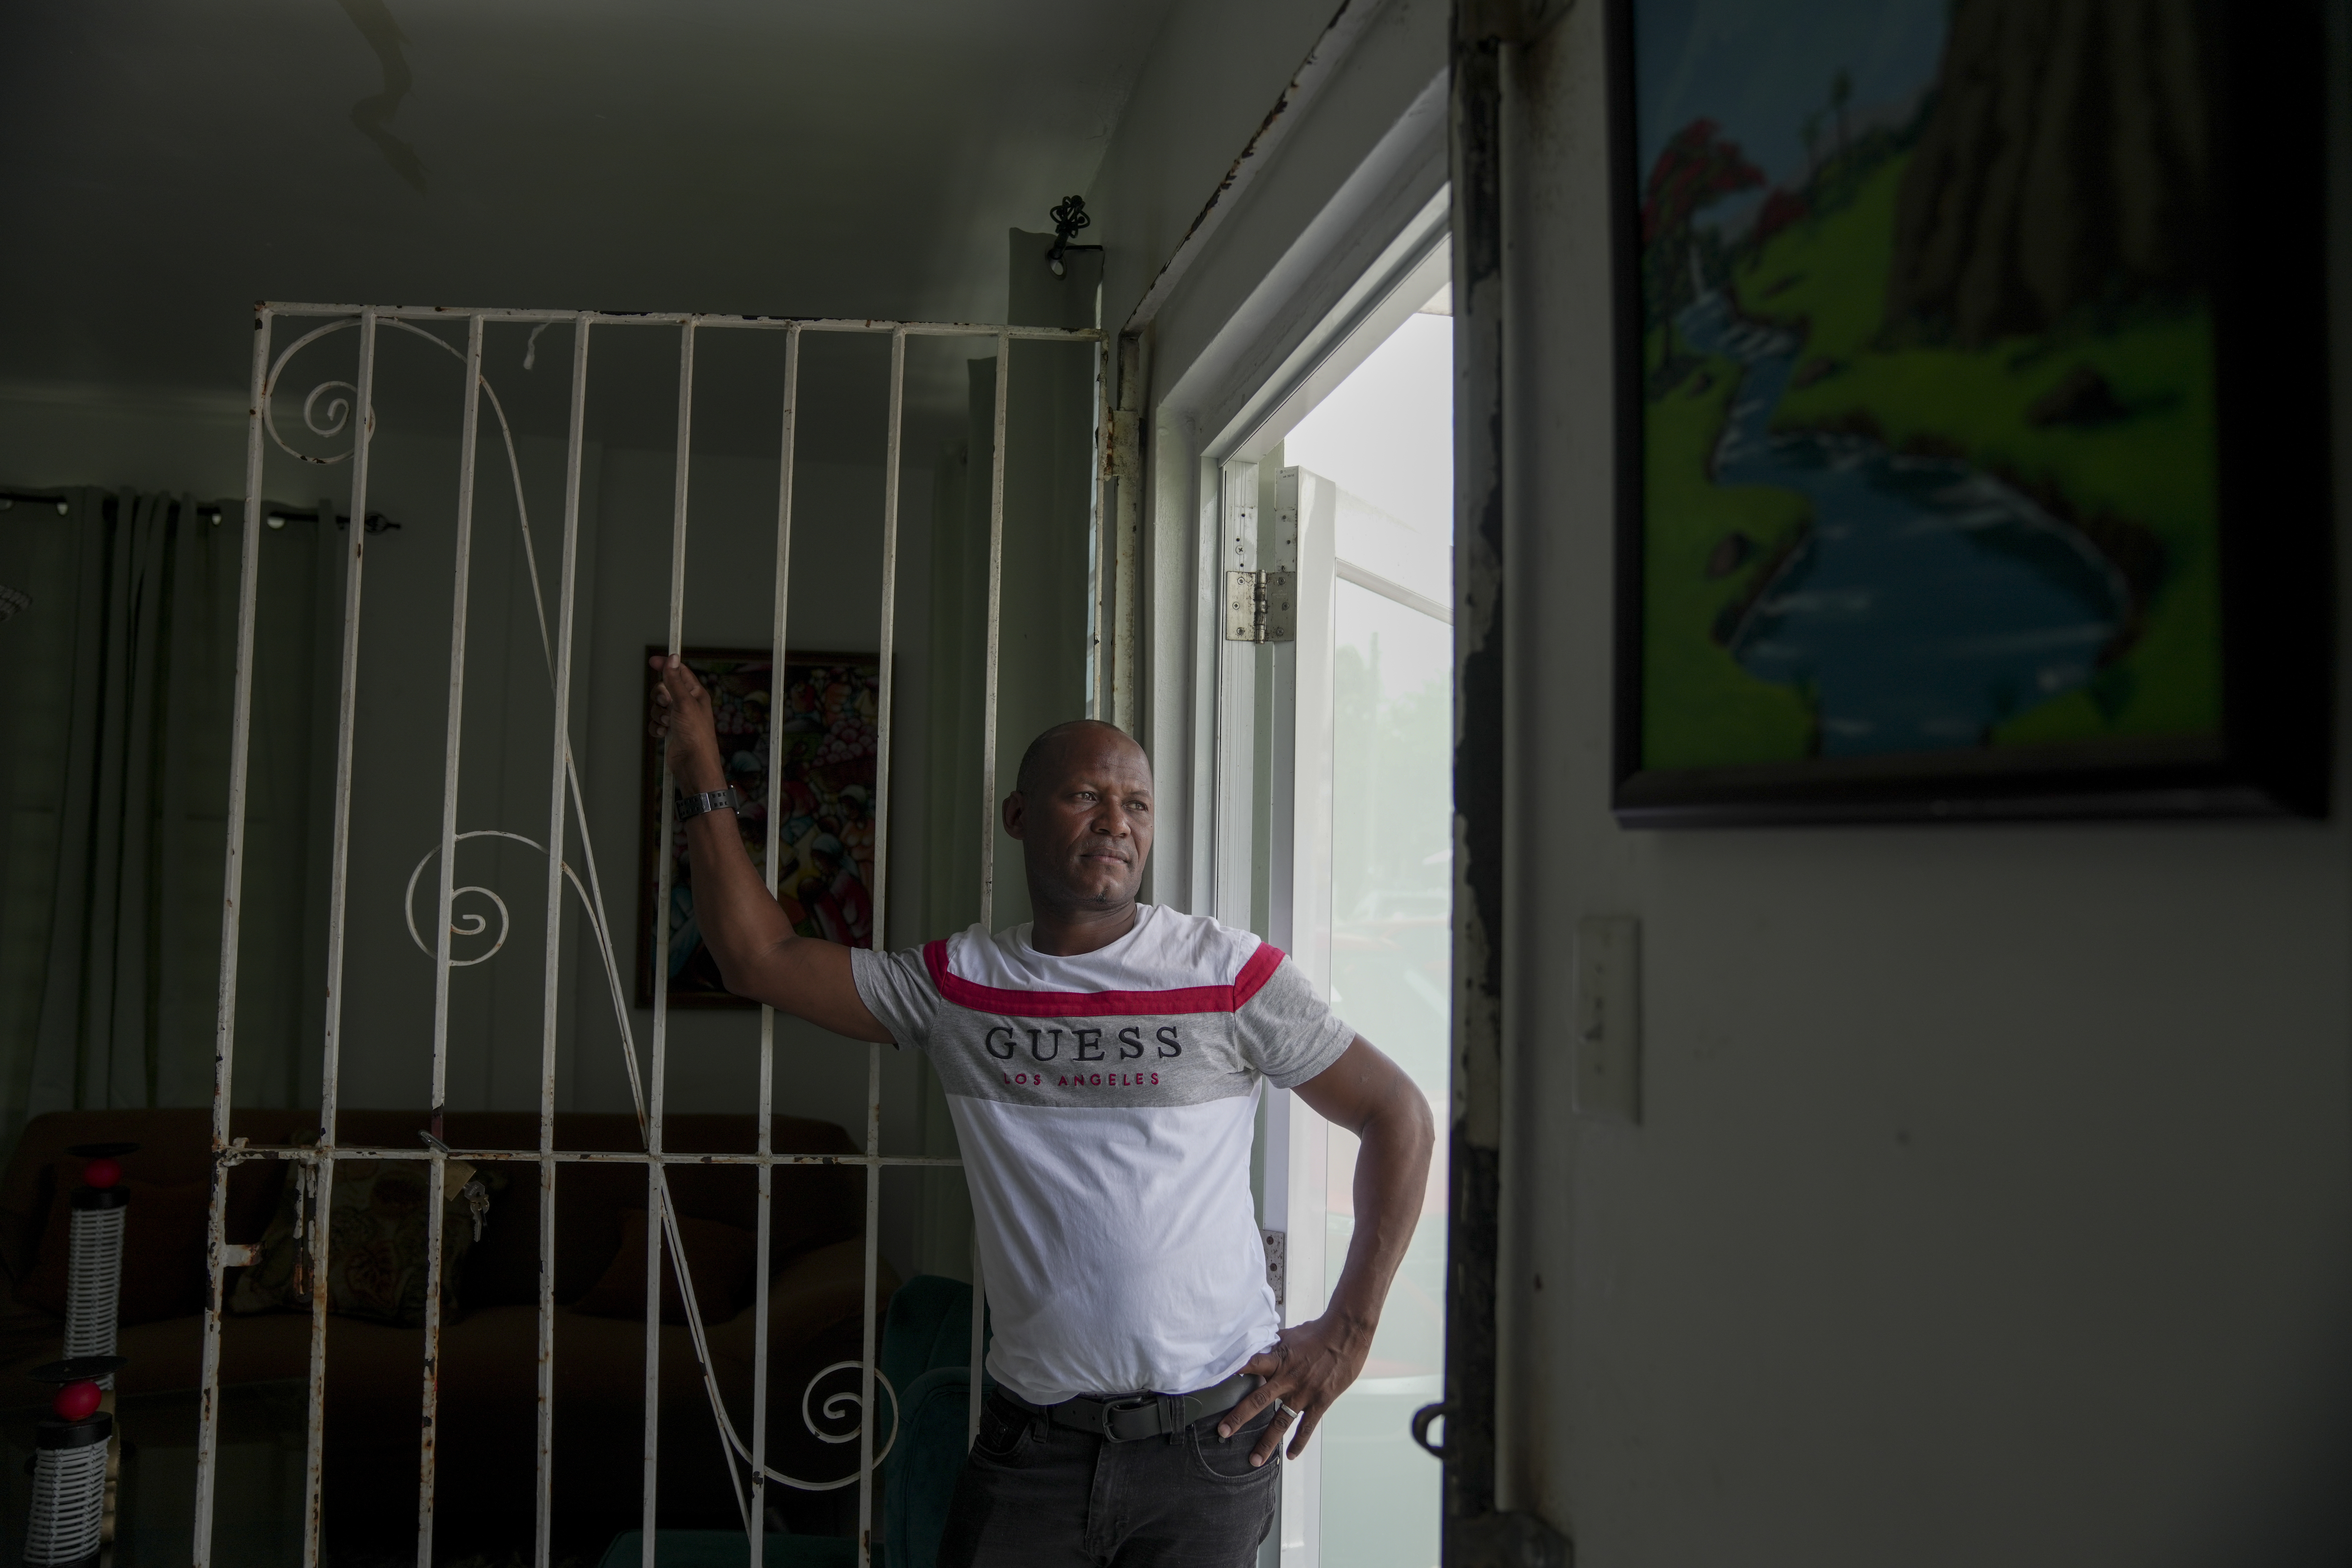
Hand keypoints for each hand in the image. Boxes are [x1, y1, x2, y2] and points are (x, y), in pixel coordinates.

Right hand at [647, 655, 725, 793]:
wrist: (693, 763)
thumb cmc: (696, 734)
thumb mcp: (684, 702)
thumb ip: (675, 680)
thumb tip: (673, 658)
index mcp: (695, 694)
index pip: (679, 672)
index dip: (667, 665)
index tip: (653, 661)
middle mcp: (686, 704)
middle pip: (663, 689)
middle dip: (660, 697)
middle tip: (666, 704)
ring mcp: (677, 718)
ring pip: (657, 707)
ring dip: (658, 715)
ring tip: (669, 723)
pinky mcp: (669, 731)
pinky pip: (654, 722)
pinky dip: (656, 727)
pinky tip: (665, 734)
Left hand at [1218, 1309, 1374, 1466]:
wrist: (1346, 1333)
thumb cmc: (1318, 1331)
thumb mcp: (1291, 1335)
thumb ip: (1274, 1347)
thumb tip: (1259, 1346)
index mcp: (1278, 1359)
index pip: (1250, 1365)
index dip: (1232, 1372)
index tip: (1214, 1381)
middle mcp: (1287, 1379)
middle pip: (1258, 1401)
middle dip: (1239, 1417)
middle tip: (1223, 1432)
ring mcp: (1304, 1393)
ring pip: (1281, 1422)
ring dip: (1266, 1442)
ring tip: (1255, 1460)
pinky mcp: (1321, 1401)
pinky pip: (1307, 1426)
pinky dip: (1299, 1442)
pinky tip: (1291, 1455)